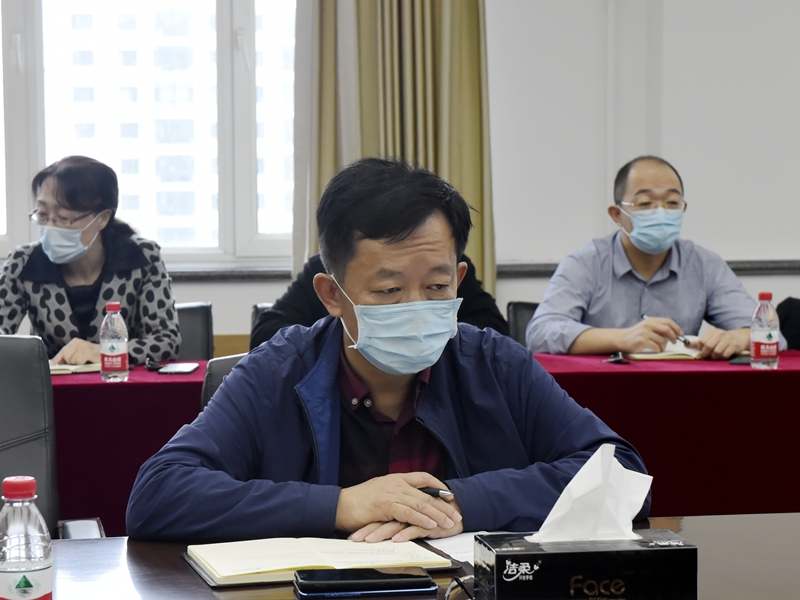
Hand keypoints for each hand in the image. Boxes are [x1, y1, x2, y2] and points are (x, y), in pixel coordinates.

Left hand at [50, 339, 100, 364]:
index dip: (57, 359)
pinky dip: (82, 363)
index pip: (62, 351)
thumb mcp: (80, 353)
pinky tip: (88, 361)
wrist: (109, 354)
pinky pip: (78, 361)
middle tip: (79, 362)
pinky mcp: (88, 352)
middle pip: (65, 356)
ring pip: (72, 360)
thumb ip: (68, 356)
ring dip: (78, 363)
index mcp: (75, 341)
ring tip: (85, 361)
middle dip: (70, 362)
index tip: (52, 365)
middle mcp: (79, 342)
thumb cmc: (94, 355)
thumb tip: (55, 363)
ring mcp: (84, 346)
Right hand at [335, 473, 461, 534]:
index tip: (450, 496)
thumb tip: (410, 502)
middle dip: (444, 505)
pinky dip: (422, 519)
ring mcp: (391, 493)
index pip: (423, 477)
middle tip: (457, 515)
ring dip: (437, 514)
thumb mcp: (381, 493)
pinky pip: (408, 512)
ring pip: (421, 503)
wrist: (340, 505)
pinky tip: (431, 525)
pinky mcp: (386, 505)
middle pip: (426, 493)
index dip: (438, 486)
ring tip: (449, 523)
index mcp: (396, 478)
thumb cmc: (358, 502)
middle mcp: (396, 483)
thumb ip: (396, 494)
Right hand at [617, 317, 682, 353]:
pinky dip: (657, 350)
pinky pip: (656, 347)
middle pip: (667, 329)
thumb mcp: (646, 327)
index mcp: (651, 320)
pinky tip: (654, 350)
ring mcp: (644, 333)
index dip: (676, 328)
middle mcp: (648, 325)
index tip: (680, 334)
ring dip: (663, 346)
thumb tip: (673, 333)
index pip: (668, 321)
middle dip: (673, 337)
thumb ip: (658, 328)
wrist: (621, 339)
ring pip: (662, 340)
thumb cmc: (636, 335)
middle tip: (674, 342)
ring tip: (659, 348)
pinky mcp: (642, 341)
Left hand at [691, 327, 748, 359]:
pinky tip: (723, 356)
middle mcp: (720, 334)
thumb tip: (685, 345)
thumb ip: (699, 342)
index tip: (702, 351)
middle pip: (708, 346)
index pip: (701, 341)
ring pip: (716, 352)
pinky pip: (725, 355)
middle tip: (706, 356)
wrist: (740, 337)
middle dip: (706, 353)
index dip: (700, 348)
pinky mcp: (734, 346)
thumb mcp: (711, 338)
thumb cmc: (722, 339)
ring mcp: (728, 340)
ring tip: (715, 356)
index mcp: (712, 331)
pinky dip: (722, 357)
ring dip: (714, 357)